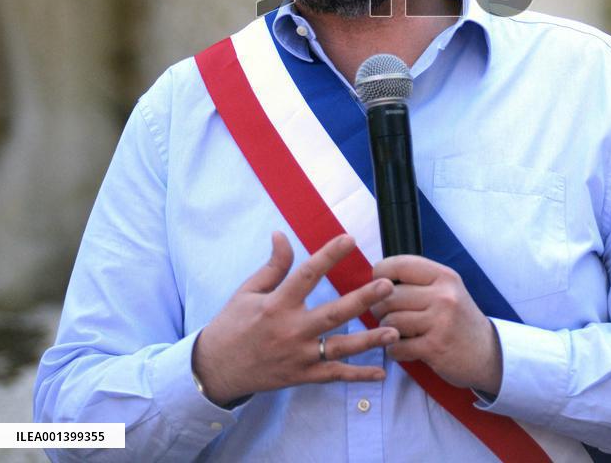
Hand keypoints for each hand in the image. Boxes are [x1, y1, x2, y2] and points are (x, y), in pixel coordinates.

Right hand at [192, 232, 398, 404]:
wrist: (216, 369)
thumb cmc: (232, 324)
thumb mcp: (248, 291)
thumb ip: (272, 266)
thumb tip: (281, 234)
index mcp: (277, 305)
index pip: (307, 275)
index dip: (329, 255)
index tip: (350, 239)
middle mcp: (290, 331)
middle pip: (332, 314)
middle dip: (362, 300)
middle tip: (387, 286)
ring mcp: (298, 357)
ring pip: (339, 348)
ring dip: (369, 341)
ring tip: (394, 330)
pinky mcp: (301, 377)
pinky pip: (334, 376)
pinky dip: (358, 376)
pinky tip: (381, 373)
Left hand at [371, 255, 502, 393]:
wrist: (487, 352)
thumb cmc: (458, 318)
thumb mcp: (447, 289)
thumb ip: (418, 280)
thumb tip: (378, 277)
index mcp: (443, 276)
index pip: (400, 265)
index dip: (380, 273)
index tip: (379, 284)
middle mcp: (443, 295)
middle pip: (389, 295)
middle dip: (379, 307)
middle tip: (384, 314)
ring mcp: (440, 322)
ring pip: (390, 320)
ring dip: (385, 330)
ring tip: (394, 332)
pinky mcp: (435, 347)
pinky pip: (397, 346)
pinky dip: (394, 350)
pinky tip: (402, 348)